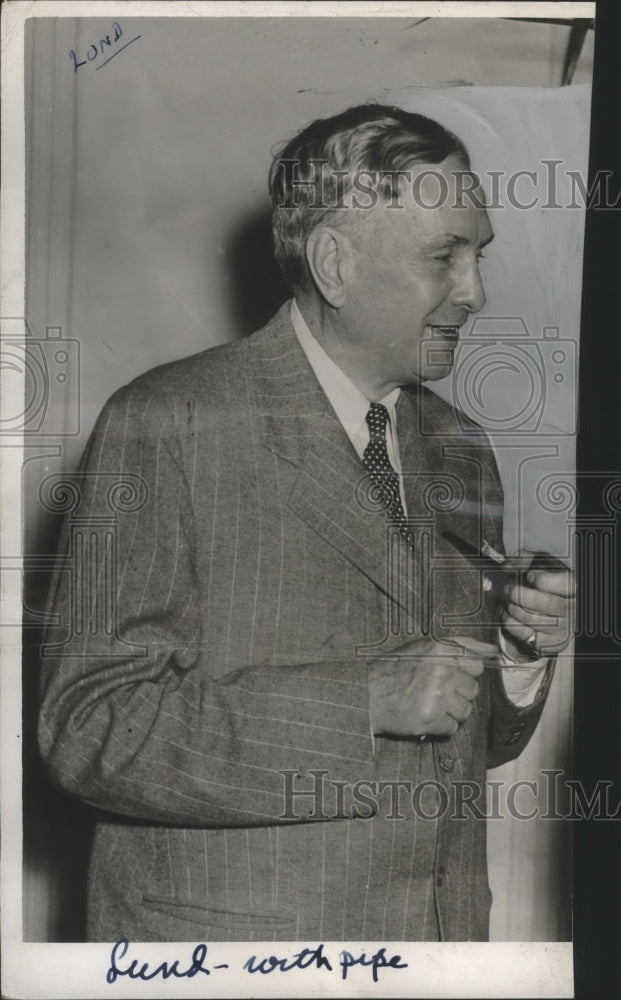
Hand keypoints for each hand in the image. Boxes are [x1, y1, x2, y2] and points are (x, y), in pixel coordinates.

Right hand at [368, 635, 496, 737]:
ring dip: (449, 712)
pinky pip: (452, 728)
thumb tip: (492, 649)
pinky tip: (423, 716)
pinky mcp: (429, 718)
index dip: (464, 673)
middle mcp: (441, 670)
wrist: (365, 695)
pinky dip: (439, 727)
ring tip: (427, 704)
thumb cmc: (394, 671)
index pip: (476, 665)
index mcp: (440, 649)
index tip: (450, 677)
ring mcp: (436, 695)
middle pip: (472, 690)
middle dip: (457, 694)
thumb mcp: (423, 648)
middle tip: (433, 692)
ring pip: (465, 711)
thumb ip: (460, 645)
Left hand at [499, 551, 575, 658]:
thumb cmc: (544, 585)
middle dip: (518, 593)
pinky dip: (507, 620)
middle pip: (544, 603)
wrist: (550, 615)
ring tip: (505, 599)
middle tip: (507, 588)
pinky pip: (521, 632)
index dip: (544, 579)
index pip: (566, 584)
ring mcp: (561, 630)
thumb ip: (525, 559)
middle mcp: (572, 610)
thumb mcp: (539, 565)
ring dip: (510, 606)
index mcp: (574, 589)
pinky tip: (506, 612)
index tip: (529, 576)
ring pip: (530, 618)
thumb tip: (507, 567)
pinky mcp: (547, 644)